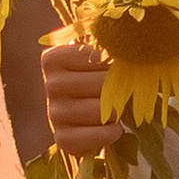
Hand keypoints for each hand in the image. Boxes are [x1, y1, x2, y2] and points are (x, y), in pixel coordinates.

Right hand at [39, 30, 121, 155]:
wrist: (83, 120)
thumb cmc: (94, 83)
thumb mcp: (95, 60)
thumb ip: (105, 49)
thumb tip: (128, 39)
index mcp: (53, 58)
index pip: (96, 55)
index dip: (114, 64)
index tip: (115, 68)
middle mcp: (50, 84)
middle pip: (101, 83)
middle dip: (117, 90)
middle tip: (119, 93)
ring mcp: (54, 113)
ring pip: (101, 110)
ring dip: (116, 113)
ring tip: (113, 110)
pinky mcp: (62, 139)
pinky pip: (97, 135)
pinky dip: (111, 133)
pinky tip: (112, 128)